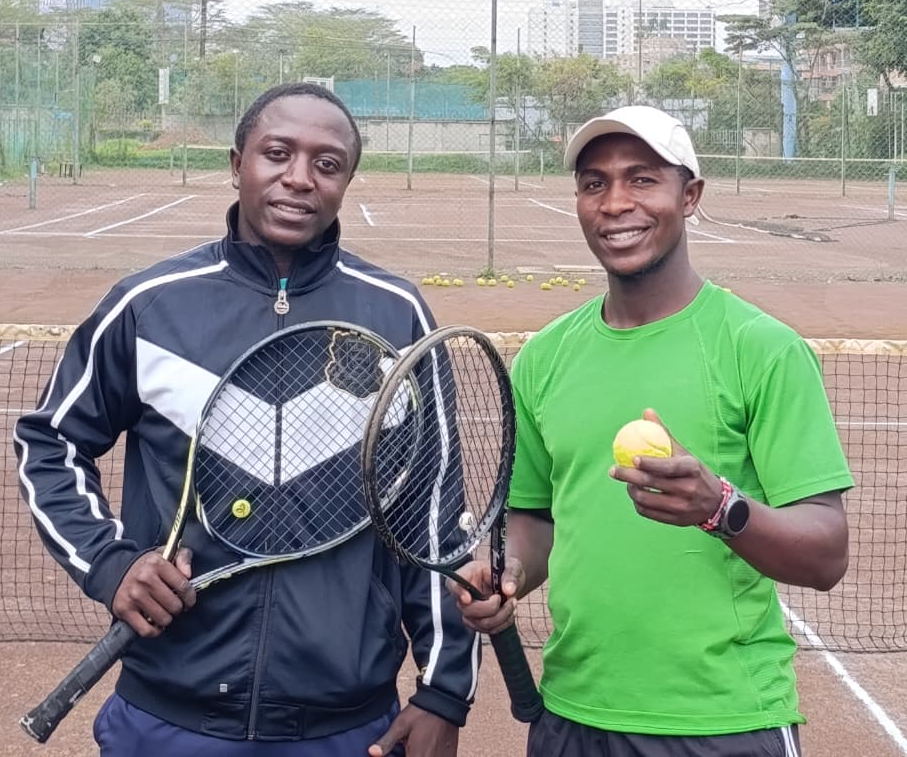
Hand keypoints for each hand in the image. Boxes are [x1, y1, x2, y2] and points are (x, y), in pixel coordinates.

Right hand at [112, 547, 195, 636]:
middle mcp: (144, 578)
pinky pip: (146, 630)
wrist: (117, 572)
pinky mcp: (124, 610)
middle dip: (178, 608)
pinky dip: (154, 630)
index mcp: (157, 563)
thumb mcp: (167, 554)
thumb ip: (183, 558)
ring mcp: (134, 595)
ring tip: (164, 611)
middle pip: (174, 605)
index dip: (190, 597)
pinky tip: (156, 623)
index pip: (183, 586)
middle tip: (174, 605)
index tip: (189, 600)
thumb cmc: (148, 567)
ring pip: (163, 619)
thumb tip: (188, 574)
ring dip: (167, 618)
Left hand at [368, 704, 457, 756]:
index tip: (400, 753)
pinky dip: (431, 755)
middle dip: (408, 755)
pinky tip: (427, 749)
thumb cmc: (421, 712)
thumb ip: (387, 742)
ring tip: (415, 748)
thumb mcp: (401, 725)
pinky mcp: (450, 756)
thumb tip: (371, 753)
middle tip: (407, 748)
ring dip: (419, 755)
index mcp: (417, 756)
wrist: (445, 700)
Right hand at [445, 558, 522, 635]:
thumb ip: (509, 576)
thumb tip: (509, 590)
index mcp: (466, 575)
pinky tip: (510, 613)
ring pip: (480, 624)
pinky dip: (504, 623)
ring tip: (512, 603)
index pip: (453, 584)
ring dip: (501, 617)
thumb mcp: (510, 566)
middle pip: (467, 610)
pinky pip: (489, 630)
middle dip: (490, 608)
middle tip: (502, 598)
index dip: (458, 593)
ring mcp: (470, 611)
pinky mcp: (479, 623)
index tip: (467, 599)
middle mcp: (464, 595)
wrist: (509, 581)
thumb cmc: (504, 570)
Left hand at [609, 408, 723, 527]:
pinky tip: (636, 495)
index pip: (668, 467)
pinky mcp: (676, 520)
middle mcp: (688, 488)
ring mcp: (682, 507)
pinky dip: (638, 503)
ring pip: (646, 499)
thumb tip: (647, 412)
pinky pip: (648, 512)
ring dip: (631, 490)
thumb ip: (664, 435)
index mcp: (691, 469)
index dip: (649, 464)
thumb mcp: (685, 454)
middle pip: (651, 482)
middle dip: (628, 476)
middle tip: (613, 471)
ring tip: (627, 483)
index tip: (633, 459)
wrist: (716, 503)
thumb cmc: (695, 473)